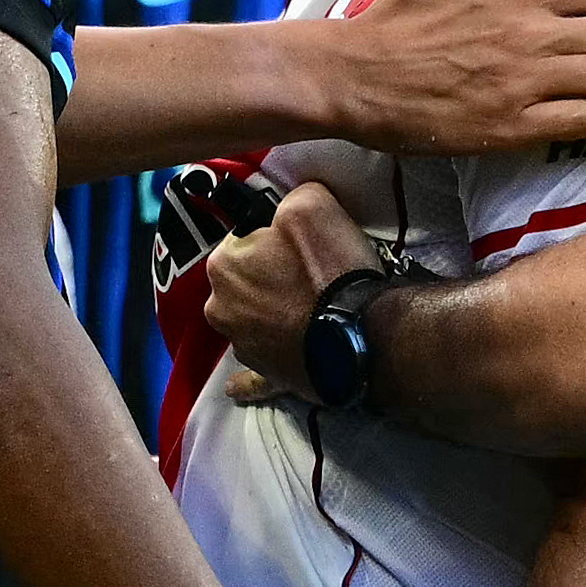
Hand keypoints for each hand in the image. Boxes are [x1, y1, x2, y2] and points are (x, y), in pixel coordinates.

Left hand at [203, 182, 375, 397]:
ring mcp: (244, 347)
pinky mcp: (269, 376)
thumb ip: (291, 197)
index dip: (274, 236)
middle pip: (246, 280)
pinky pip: (253, 377)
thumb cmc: (331, 270)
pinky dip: (248, 381)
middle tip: (311, 273)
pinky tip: (236, 389)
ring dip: (271, 315)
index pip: (244, 237)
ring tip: (310, 310)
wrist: (364, 337)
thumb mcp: (312, 205)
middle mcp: (221, 309)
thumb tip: (286, 207)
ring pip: (253, 320)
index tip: (301, 242)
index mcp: (223, 267)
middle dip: (269, 274)